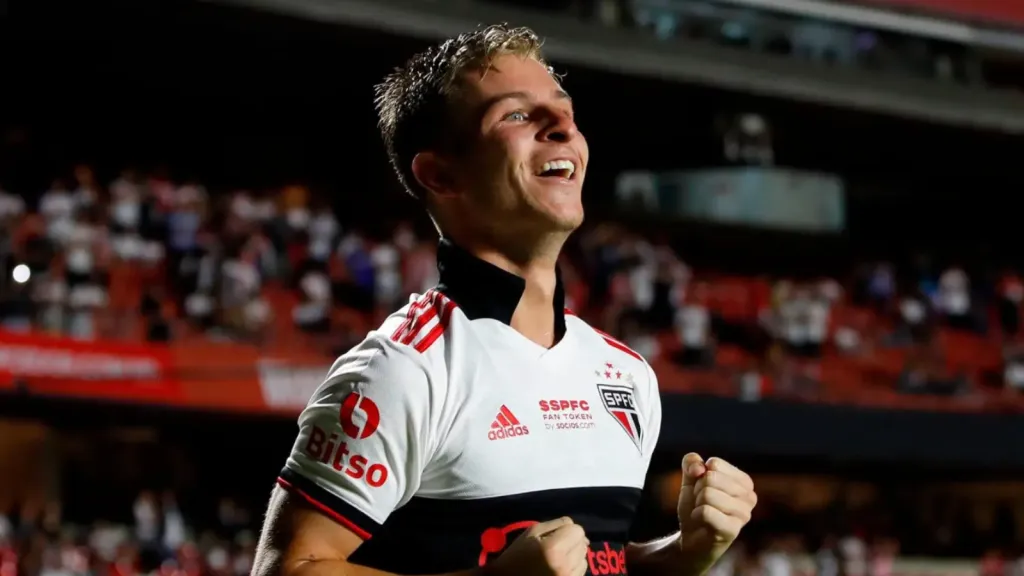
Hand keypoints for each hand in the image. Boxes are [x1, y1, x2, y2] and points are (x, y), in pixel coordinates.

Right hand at [483, 517, 589, 575]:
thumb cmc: (517, 555)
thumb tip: (574, 526)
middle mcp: (564, 565)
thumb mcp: (532, 532)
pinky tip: (560, 567)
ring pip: (584, 558)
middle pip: (583, 543)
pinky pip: (581, 571)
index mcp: (553, 549)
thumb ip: (555, 524)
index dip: (568, 529)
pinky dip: (574, 566)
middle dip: (572, 541)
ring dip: (574, 554)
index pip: (577, 530)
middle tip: (557, 545)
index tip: (557, 534)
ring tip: (558, 557)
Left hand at [676, 454, 756, 573]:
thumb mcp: (690, 479)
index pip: (715, 464)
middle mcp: (749, 497)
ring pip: (707, 494)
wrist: (691, 539)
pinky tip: (702, 523)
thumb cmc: (696, 507)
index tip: (702, 489)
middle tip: (702, 504)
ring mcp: (743, 514)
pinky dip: (697, 515)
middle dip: (698, 490)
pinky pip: (706, 511)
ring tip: (703, 513)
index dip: (700, 476)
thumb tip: (699, 467)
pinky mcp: (732, 530)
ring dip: (697, 504)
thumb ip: (692, 462)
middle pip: (710, 478)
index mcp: (744, 481)